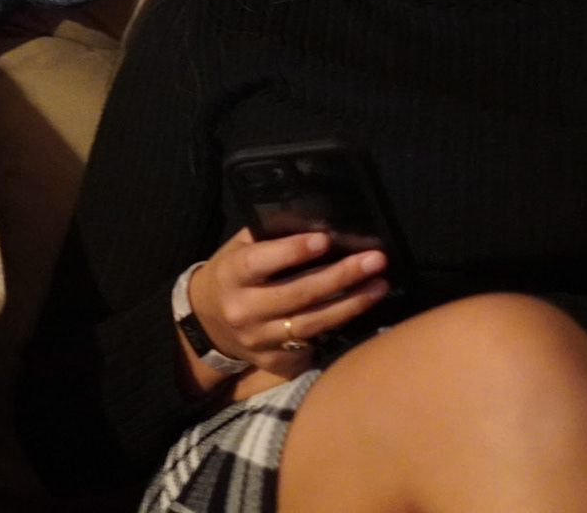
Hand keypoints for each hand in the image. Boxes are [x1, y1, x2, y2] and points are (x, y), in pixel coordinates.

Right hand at [188, 228, 387, 378]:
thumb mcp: (238, 250)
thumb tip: (316, 223)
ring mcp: (258, 339)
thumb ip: (269, 238)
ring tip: (379, 286)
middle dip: (340, 276)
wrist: (208, 324)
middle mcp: (243, 309)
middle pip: (297, 295)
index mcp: (231, 275)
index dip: (292, 251)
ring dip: (350, 304)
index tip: (325, 240)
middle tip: (374, 260)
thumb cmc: (232, 275)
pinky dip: (336, 329)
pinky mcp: (273, 362)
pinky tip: (357, 311)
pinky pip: (311, 346)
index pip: (260, 262)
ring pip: (311, 324)